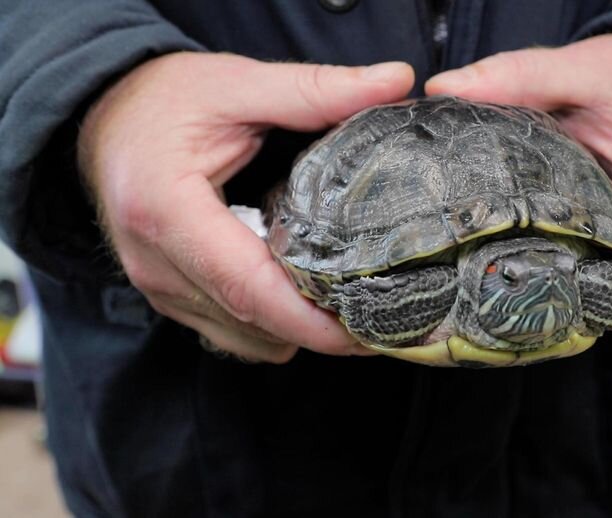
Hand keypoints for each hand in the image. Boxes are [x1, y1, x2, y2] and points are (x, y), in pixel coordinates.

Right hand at [78, 52, 413, 362]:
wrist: (102, 116)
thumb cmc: (161, 100)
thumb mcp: (237, 84)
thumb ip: (315, 90)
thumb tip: (394, 81)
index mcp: (166, 211)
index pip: (247, 288)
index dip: (311, 320)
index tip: (366, 330)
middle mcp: (156, 263)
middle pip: (252, 323)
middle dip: (321, 333)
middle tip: (384, 319)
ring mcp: (158, 286)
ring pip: (244, 338)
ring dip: (298, 331)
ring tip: (351, 304)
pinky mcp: (169, 295)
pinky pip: (230, 332)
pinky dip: (273, 325)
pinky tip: (305, 295)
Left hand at [426, 34, 611, 274]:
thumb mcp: (580, 68)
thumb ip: (517, 77)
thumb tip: (443, 88)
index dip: (563, 276)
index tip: (508, 266)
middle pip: (611, 279)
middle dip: (556, 273)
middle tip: (492, 261)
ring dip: (569, 264)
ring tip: (512, 249)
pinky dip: (583, 251)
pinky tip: (543, 237)